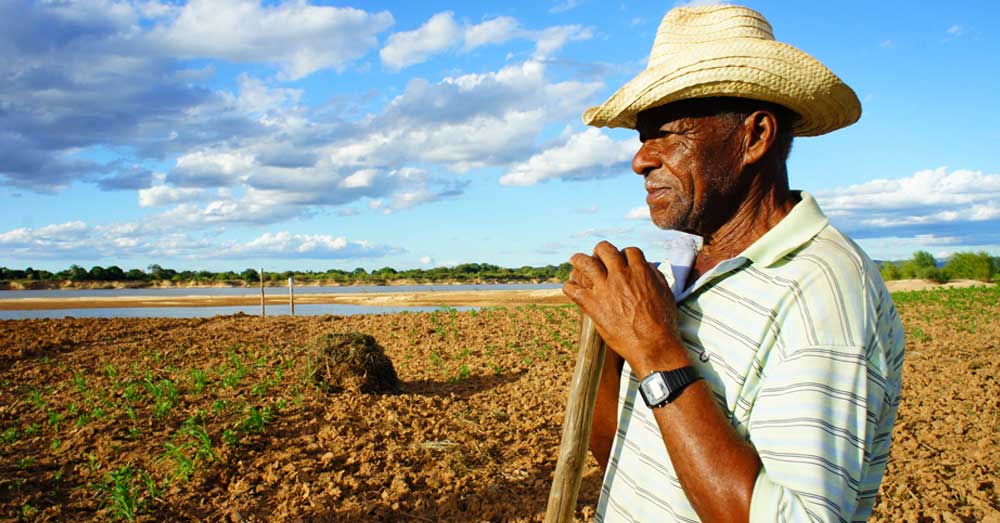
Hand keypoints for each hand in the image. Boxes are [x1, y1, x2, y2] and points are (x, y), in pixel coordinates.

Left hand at [563, 241, 689, 376]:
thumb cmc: (663, 323)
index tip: (620, 259)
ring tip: (575, 260)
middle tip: (596, 255)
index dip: (624, 254)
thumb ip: (654, 276)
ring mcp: (604, 288)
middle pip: (605, 250)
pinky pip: (573, 289)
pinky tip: (569, 287)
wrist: (652, 345)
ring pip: (585, 263)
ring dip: (579, 260)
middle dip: (600, 251)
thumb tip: (646, 266)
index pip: (628, 251)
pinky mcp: (592, 304)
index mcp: (640, 271)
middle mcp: (620, 275)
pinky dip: (569, 287)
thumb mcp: (666, 293)